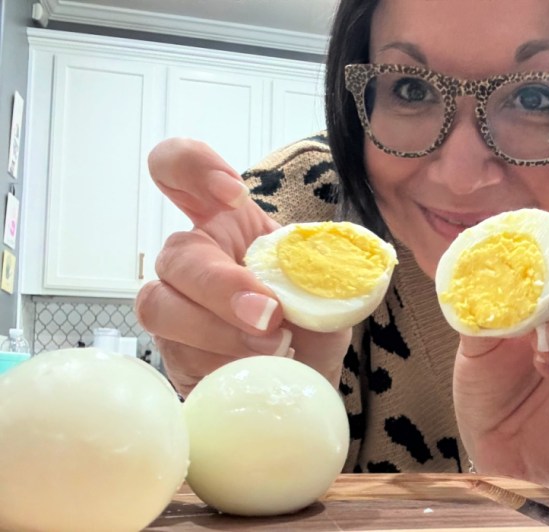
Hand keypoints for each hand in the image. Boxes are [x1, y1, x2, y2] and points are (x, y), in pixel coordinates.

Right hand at [134, 138, 351, 396]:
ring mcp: (173, 303)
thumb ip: (324, 275)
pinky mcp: (171, 350)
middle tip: (269, 315)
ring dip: (219, 330)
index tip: (233, 194)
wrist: (301, 378)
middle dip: (223, 286)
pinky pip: (178, 353)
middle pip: (178, 252)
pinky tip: (254, 370)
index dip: (194, 168)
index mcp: (227, 221)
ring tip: (272, 347)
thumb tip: (317, 281)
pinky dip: (221, 363)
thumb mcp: (328, 288)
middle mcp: (192, 256)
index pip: (180, 168)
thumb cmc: (309, 322)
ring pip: (162, 305)